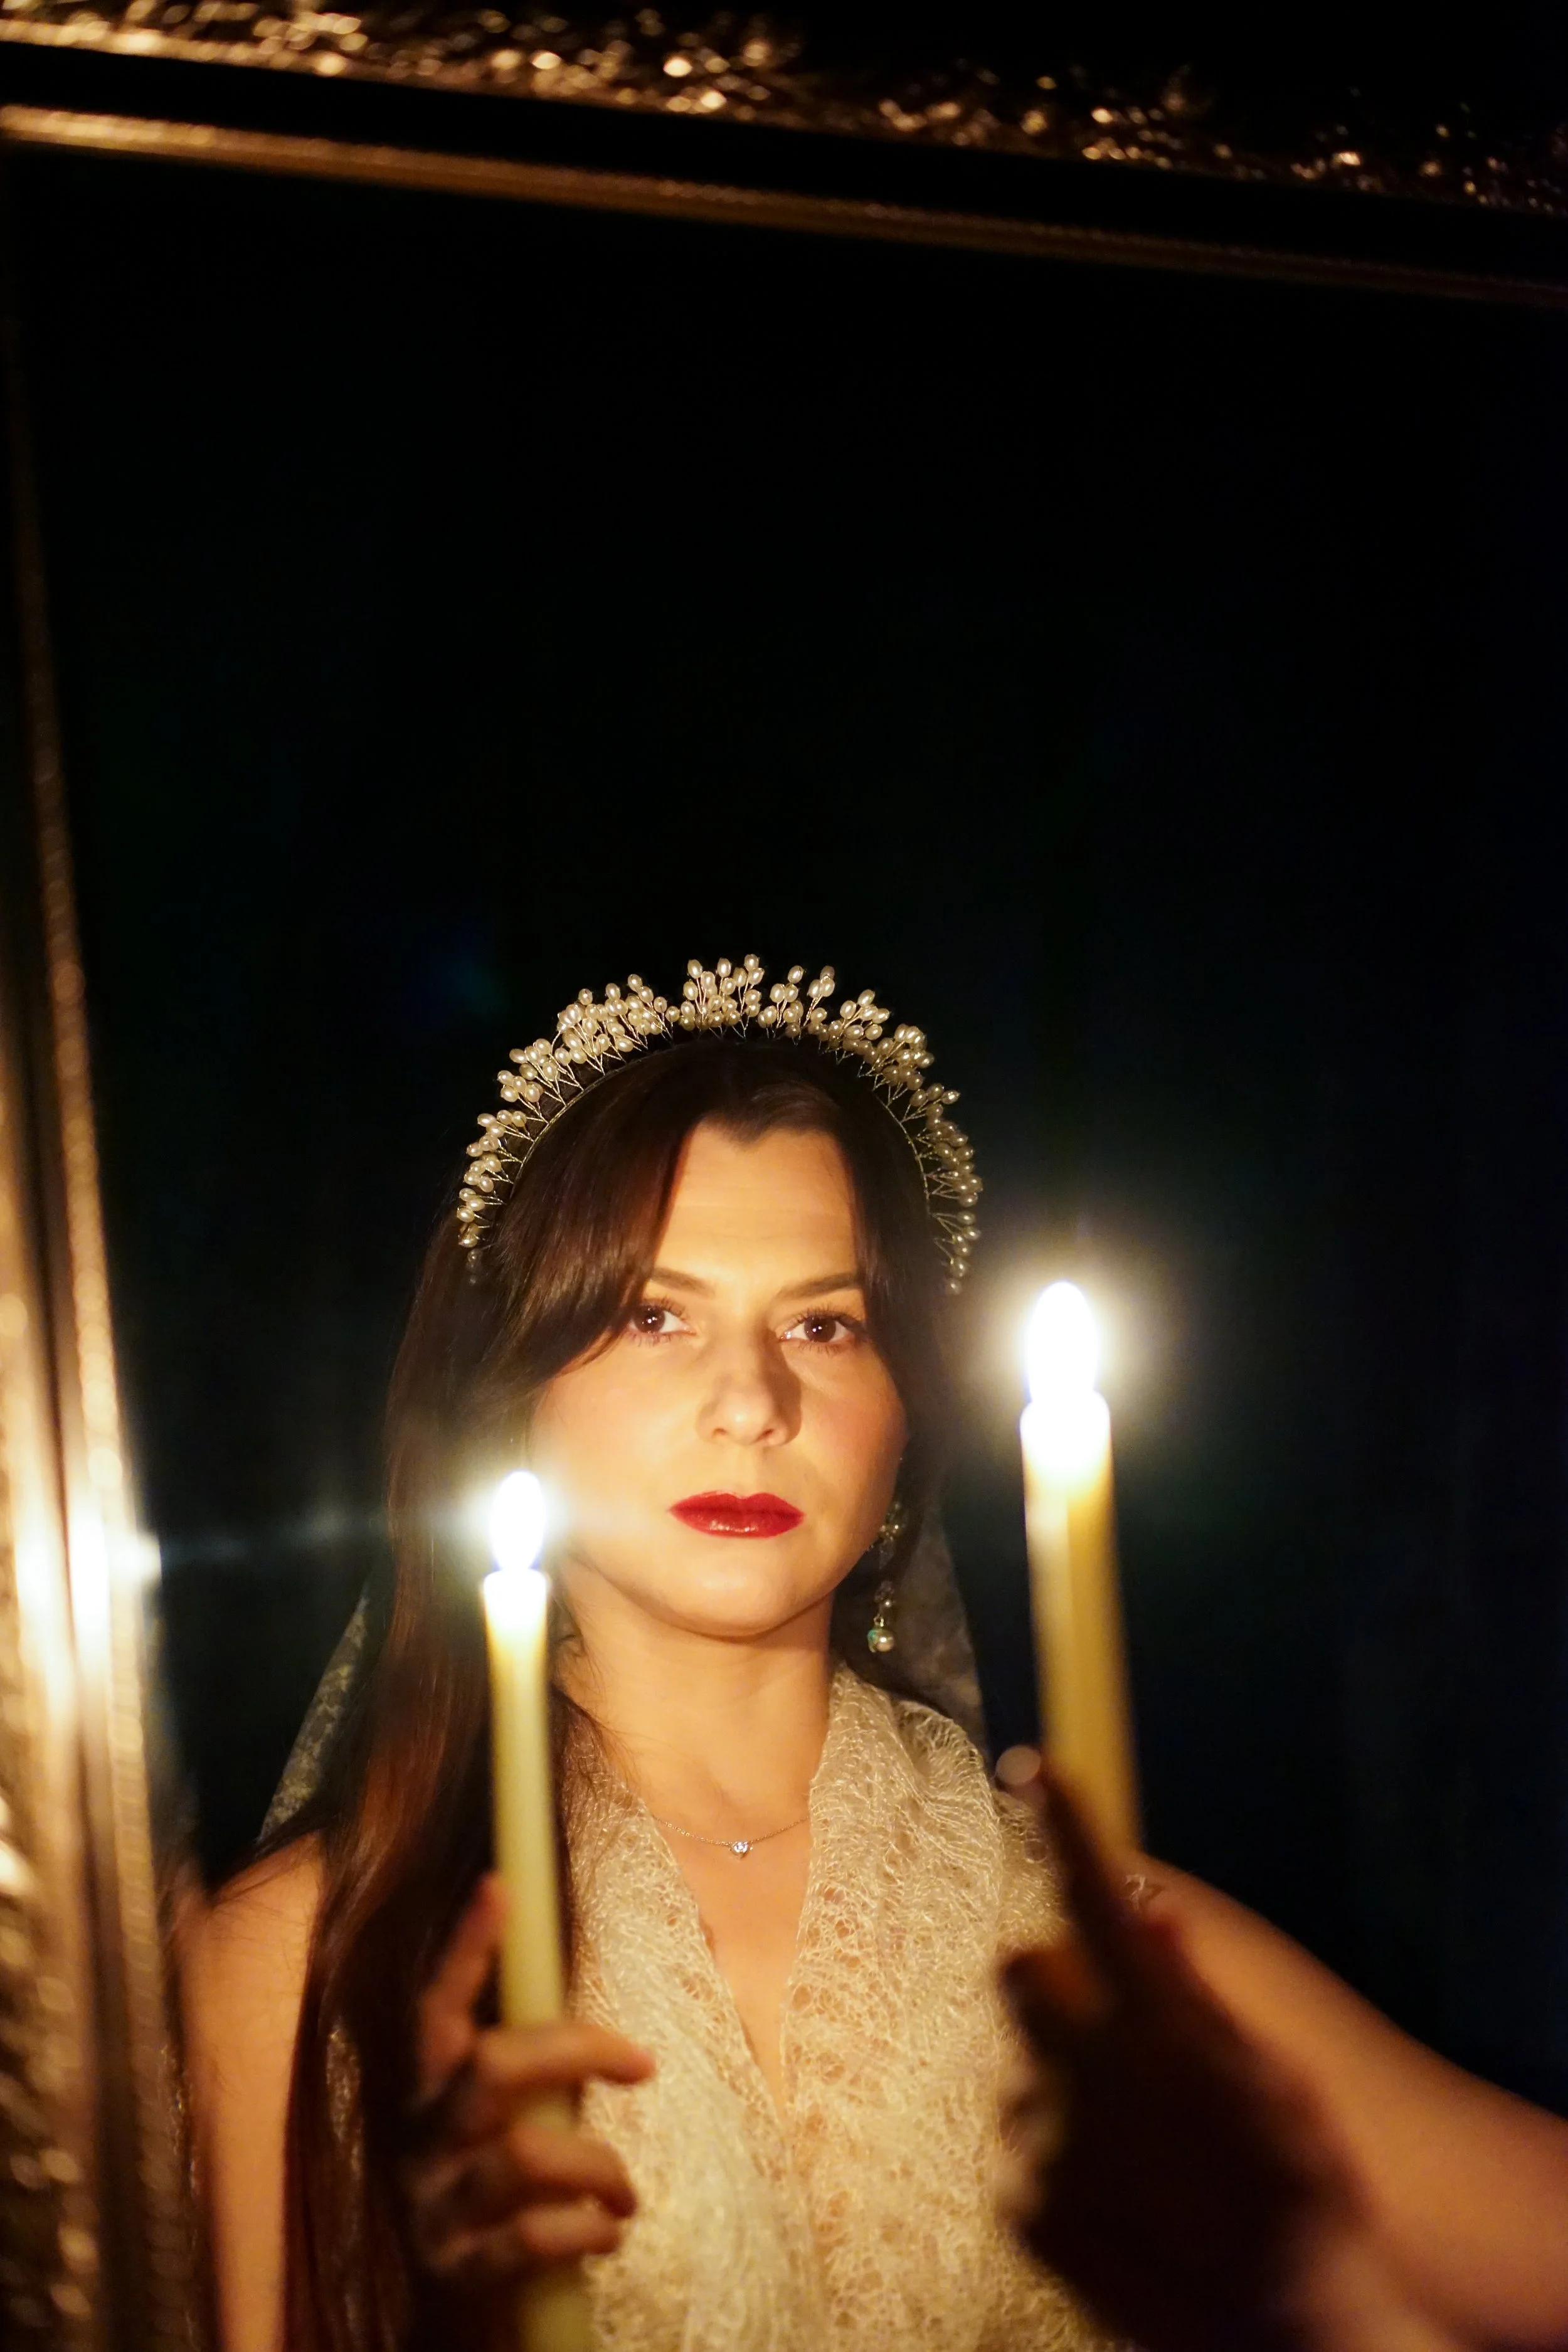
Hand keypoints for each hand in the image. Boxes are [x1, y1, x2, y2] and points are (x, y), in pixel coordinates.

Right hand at [402, 1875, 653, 2323]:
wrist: (455, 2327)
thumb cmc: (501, 2206)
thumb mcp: (503, 2132)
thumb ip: (528, 2080)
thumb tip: (600, 2023)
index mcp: (426, 2098)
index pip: (435, 2011)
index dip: (464, 1949)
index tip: (500, 1885)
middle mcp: (416, 2145)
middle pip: (494, 2068)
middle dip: (578, 2051)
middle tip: (642, 2062)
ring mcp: (431, 2210)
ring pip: (523, 2153)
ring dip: (599, 2165)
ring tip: (624, 2192)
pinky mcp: (457, 2274)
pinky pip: (533, 2236)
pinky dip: (588, 2229)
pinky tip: (608, 2234)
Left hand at [997, 1764, 1451, 2351]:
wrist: (1288, 2335)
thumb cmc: (1303, 2197)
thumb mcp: (1276, 2080)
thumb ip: (1198, 1994)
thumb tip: (1149, 1913)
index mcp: (1160, 2032)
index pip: (1098, 1898)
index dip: (1067, 1824)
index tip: (1036, 1766)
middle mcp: (1088, 2076)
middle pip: (1019, 1967)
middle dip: (1052, 1977)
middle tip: (1105, 2023)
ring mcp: (1046, 2146)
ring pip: (1020, 2066)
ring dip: (1060, 2084)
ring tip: (1136, 2148)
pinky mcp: (1023, 2210)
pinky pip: (1019, 2147)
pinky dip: (1056, 2157)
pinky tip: (1119, 2195)